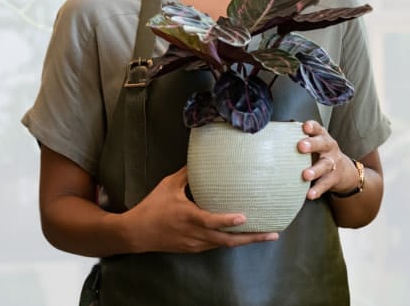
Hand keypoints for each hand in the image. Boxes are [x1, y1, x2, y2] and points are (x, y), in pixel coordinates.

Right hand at [124, 166, 278, 252]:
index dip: (228, 221)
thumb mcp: (168, 185)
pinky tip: (240, 235)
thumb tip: (202, 159)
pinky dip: (230, 240)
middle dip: (252, 238)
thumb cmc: (153, 207)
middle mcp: (195, 234)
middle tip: (272, 234)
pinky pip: (215, 245)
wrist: (137, 233)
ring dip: (244, 241)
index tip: (244, 217)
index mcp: (188, 217)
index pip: (212, 221)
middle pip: (227, 240)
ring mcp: (195, 244)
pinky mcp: (193, 249)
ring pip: (224, 244)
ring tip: (264, 235)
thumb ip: (187, 174)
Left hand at [297, 120, 358, 199]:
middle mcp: (329, 148)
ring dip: (315, 170)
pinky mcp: (333, 178)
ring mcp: (332, 163)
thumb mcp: (314, 143)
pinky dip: (317, 189)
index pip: (317, 129)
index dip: (312, 127)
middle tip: (301, 146)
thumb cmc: (320, 153)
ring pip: (325, 165)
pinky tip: (310, 194)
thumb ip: (298, 138)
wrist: (343, 171)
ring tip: (306, 175)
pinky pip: (325, 184)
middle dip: (312, 144)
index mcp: (322, 136)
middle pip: (322, 144)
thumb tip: (273, 134)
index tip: (305, 126)